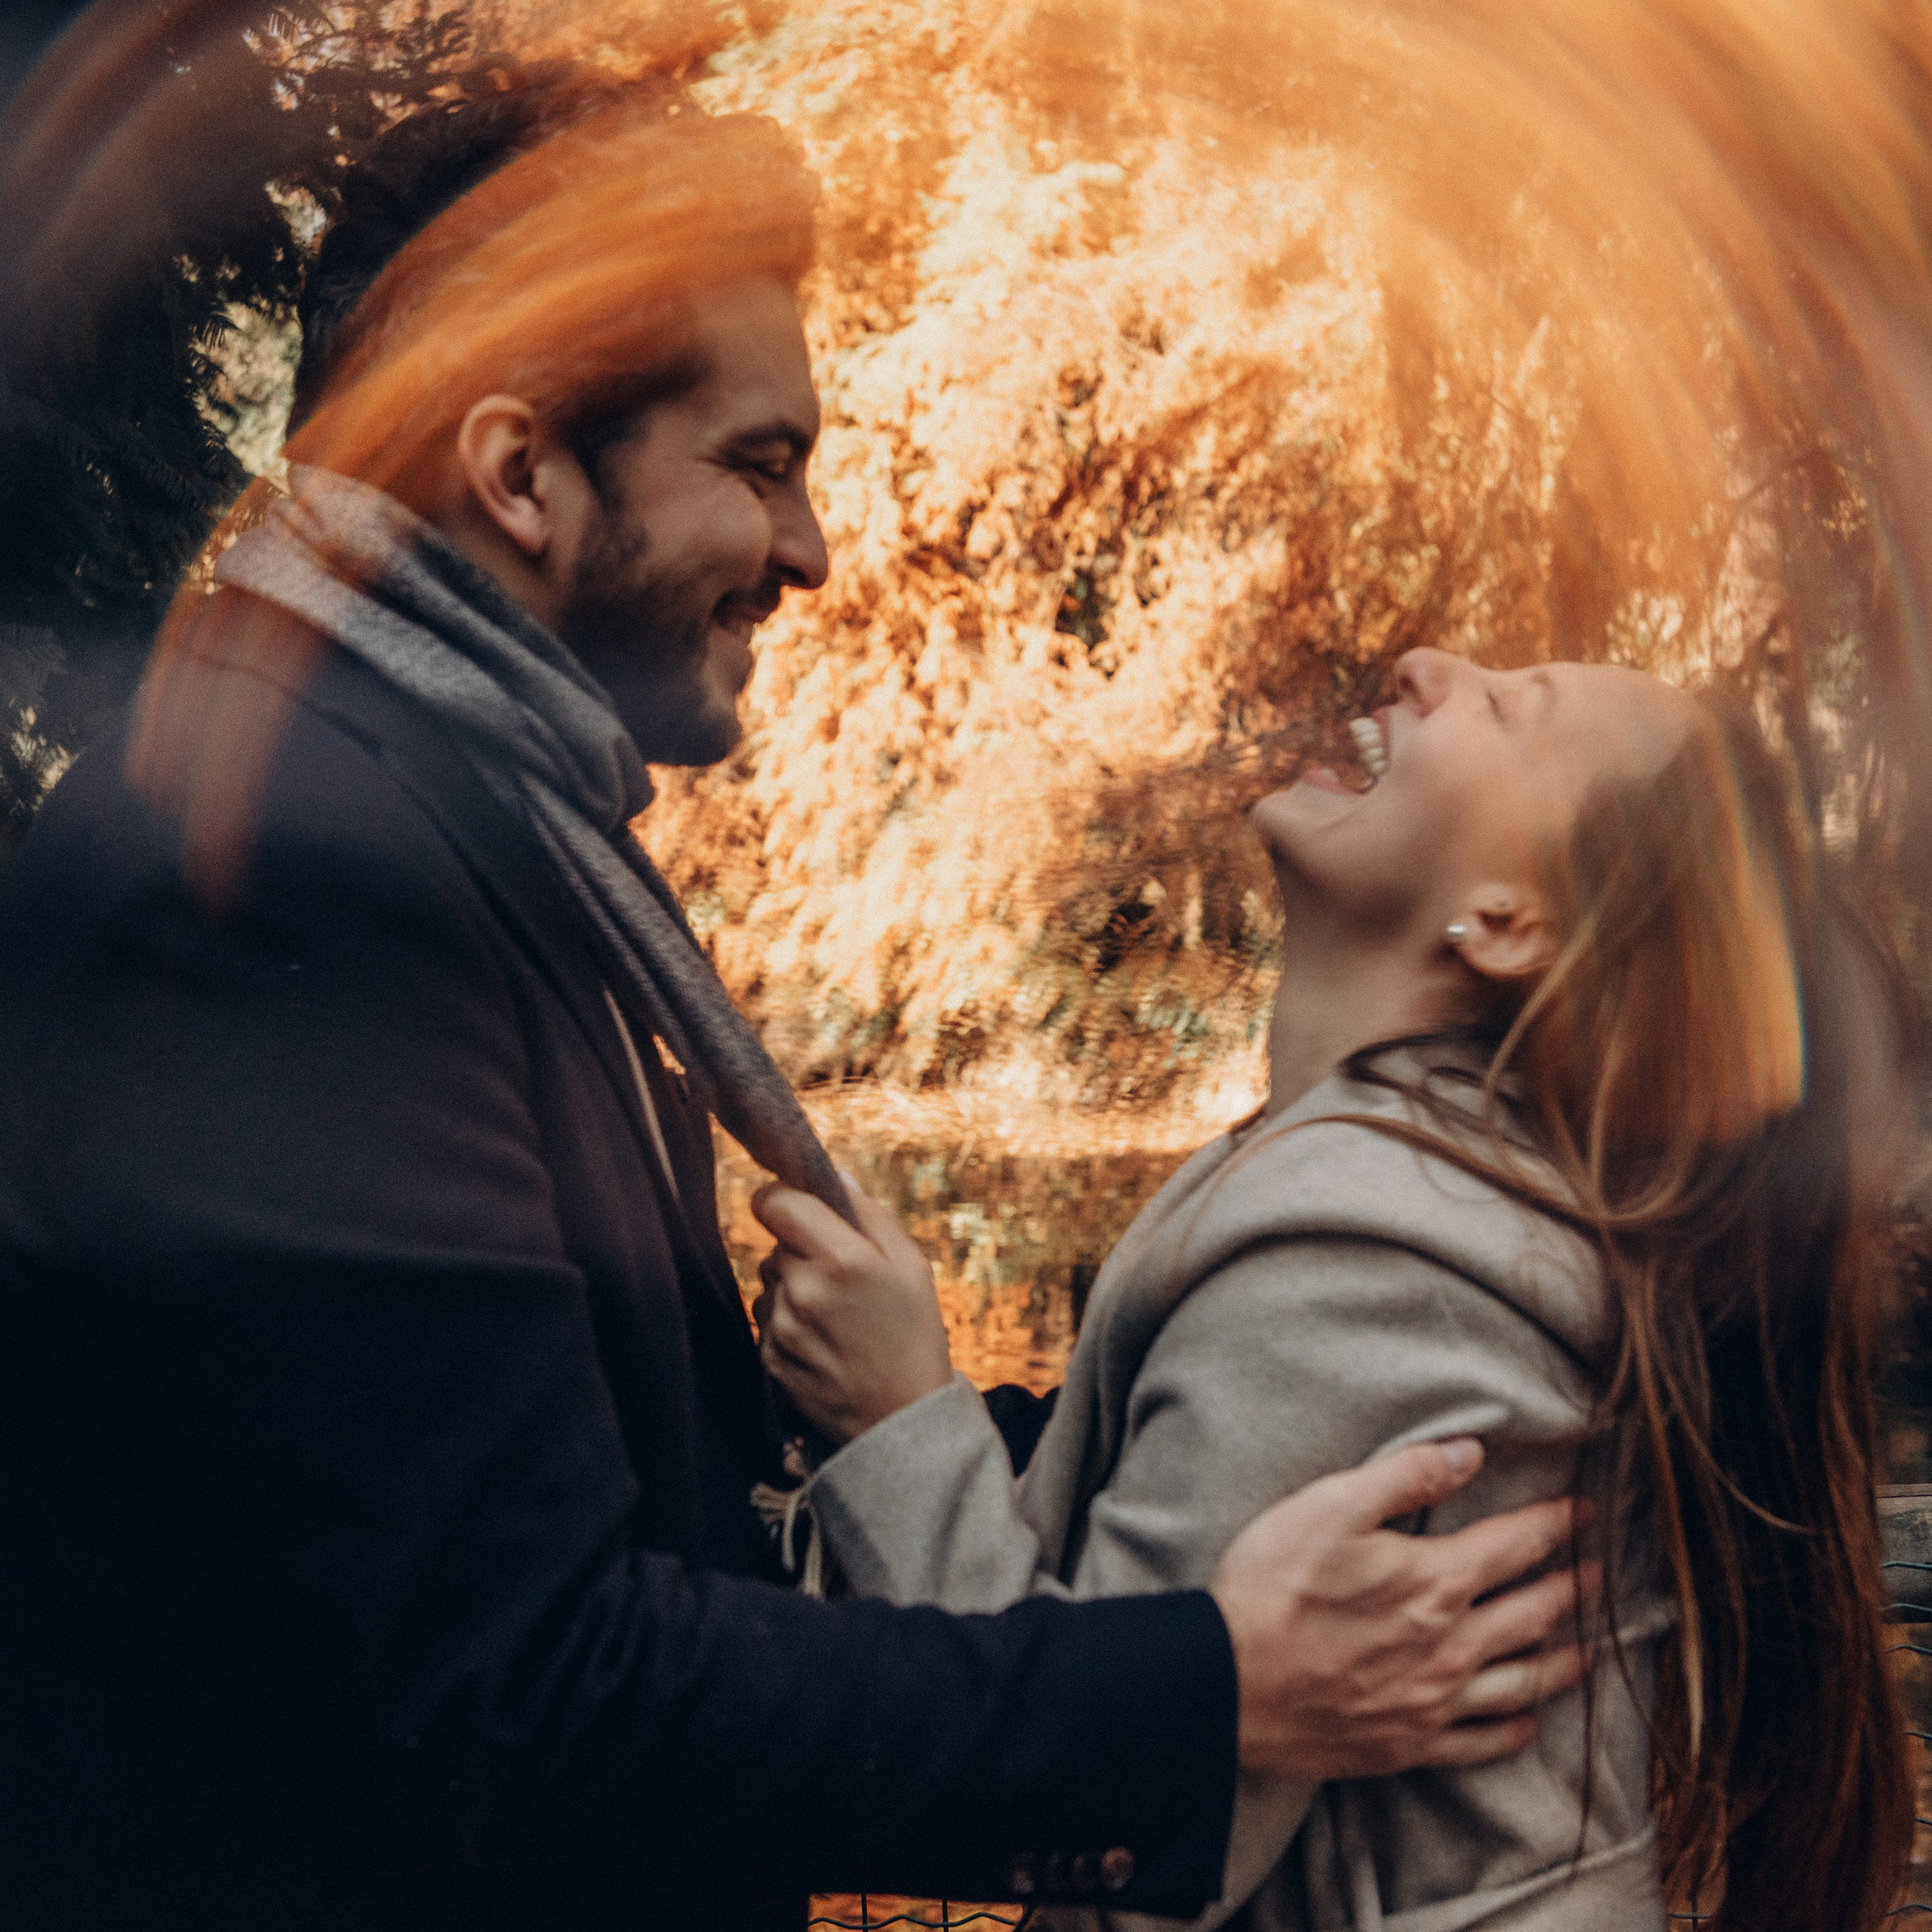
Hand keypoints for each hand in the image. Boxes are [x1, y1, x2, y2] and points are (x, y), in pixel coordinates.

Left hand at [750, 1175, 953, 1444]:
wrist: (902, 1419)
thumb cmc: (915, 1335)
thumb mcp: (912, 1266)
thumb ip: (870, 1215)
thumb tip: (836, 1176)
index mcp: (843, 1258)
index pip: (775, 1202)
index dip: (781, 1197)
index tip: (795, 1207)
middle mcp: (804, 1289)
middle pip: (776, 1242)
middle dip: (801, 1249)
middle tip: (842, 1277)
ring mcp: (782, 1326)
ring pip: (769, 1281)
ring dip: (792, 1286)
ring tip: (836, 1315)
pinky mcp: (769, 1357)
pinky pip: (766, 1317)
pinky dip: (788, 1321)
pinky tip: (824, 1340)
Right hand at [1210, 1439, 1594, 1779]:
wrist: (1227, 1685)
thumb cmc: (1270, 1586)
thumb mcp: (1328, 1506)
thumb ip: (1404, 1476)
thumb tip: (1469, 1452)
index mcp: (1435, 1581)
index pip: (1517, 1545)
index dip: (1559, 1524)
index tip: (1590, 1511)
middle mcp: (1451, 1646)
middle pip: (1535, 1613)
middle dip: (1575, 1588)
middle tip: (1604, 1575)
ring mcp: (1434, 1702)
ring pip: (1524, 1681)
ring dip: (1564, 1660)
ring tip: (1590, 1648)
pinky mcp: (1410, 1744)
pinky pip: (1484, 1741)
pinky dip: (1517, 1727)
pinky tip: (1527, 1719)